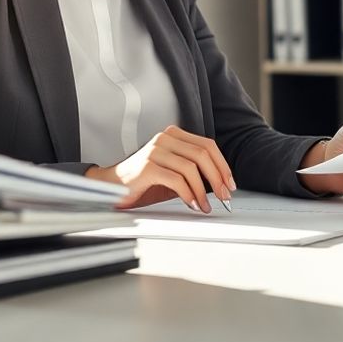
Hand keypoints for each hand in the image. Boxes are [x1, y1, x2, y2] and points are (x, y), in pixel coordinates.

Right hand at [84, 125, 236, 212]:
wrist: (112, 186)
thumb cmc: (144, 181)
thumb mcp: (173, 172)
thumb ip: (194, 171)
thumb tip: (220, 184)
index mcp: (173, 135)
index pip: (207, 145)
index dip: (222, 165)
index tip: (230, 184)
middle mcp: (164, 138)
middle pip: (203, 154)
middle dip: (218, 178)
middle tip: (224, 197)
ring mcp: (155, 150)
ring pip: (192, 168)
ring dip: (203, 191)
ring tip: (205, 206)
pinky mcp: (147, 167)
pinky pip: (176, 180)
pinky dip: (189, 194)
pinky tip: (192, 204)